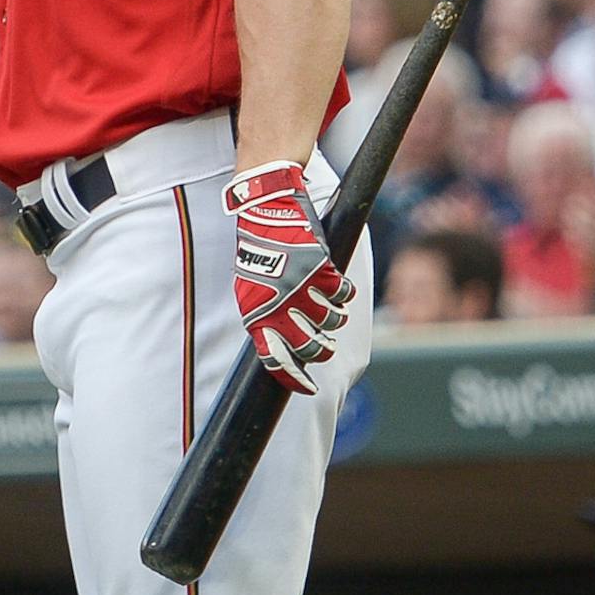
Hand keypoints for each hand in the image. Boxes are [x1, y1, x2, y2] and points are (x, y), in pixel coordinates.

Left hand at [225, 160, 355, 394]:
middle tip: (321, 339)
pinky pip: (343, 295)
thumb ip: (264, 316)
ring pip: (332, 323)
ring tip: (322, 301)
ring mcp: (302, 288)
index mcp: (256, 310)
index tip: (306, 388)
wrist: (267, 206)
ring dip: (332, 316)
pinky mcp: (322, 270)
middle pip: (312, 348)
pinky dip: (342, 292)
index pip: (273, 357)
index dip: (292, 377)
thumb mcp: (251, 285)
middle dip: (320, 349)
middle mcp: (278, 304)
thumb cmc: (259, 248)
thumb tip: (280, 347)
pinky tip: (331, 281)